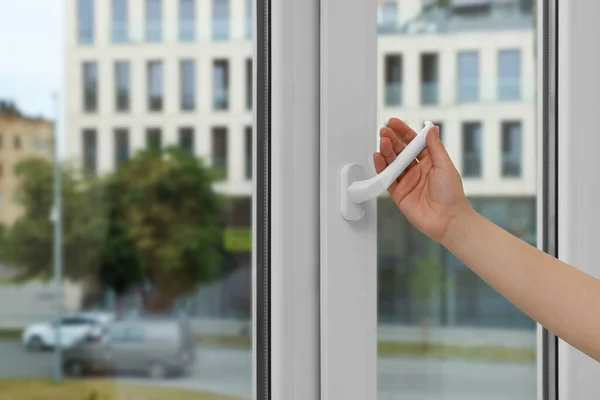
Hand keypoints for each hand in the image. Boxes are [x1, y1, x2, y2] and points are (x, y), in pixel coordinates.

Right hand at [373, 118, 470, 242]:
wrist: (448, 219)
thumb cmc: (451, 194)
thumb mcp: (445, 165)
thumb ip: (435, 147)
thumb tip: (431, 128)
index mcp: (430, 161)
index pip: (413, 142)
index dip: (403, 132)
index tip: (394, 123)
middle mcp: (417, 170)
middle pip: (400, 151)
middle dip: (392, 140)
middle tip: (384, 131)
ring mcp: (407, 181)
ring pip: (392, 163)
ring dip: (386, 151)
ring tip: (382, 142)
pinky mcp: (398, 193)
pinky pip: (387, 178)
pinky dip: (381, 168)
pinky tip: (378, 157)